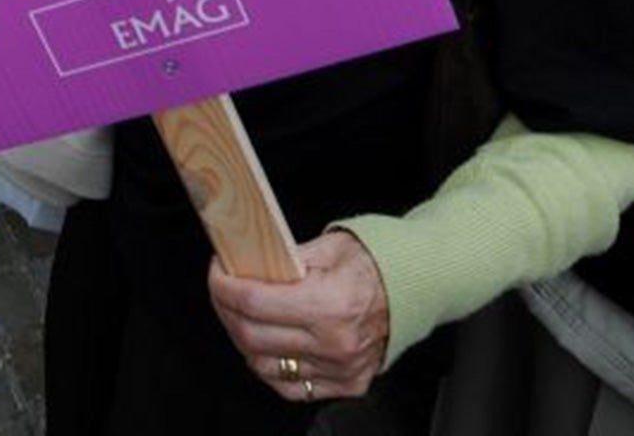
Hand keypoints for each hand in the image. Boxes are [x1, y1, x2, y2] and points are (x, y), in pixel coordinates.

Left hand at [207, 231, 390, 402]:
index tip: (217, 273)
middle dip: (226, 310)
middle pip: (252, 335)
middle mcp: (335, 343)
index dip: (224, 287)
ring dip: (243, 340)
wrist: (416, 289)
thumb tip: (244, 260)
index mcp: (330, 304)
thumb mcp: (329, 246)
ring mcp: (341, 369)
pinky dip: (270, 366)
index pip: (254, 302)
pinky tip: (267, 344)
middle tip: (223, 291)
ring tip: (243, 316)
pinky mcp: (346, 384)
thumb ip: (285, 257)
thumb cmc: (374, 264)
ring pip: (264, 365)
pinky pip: (290, 386)